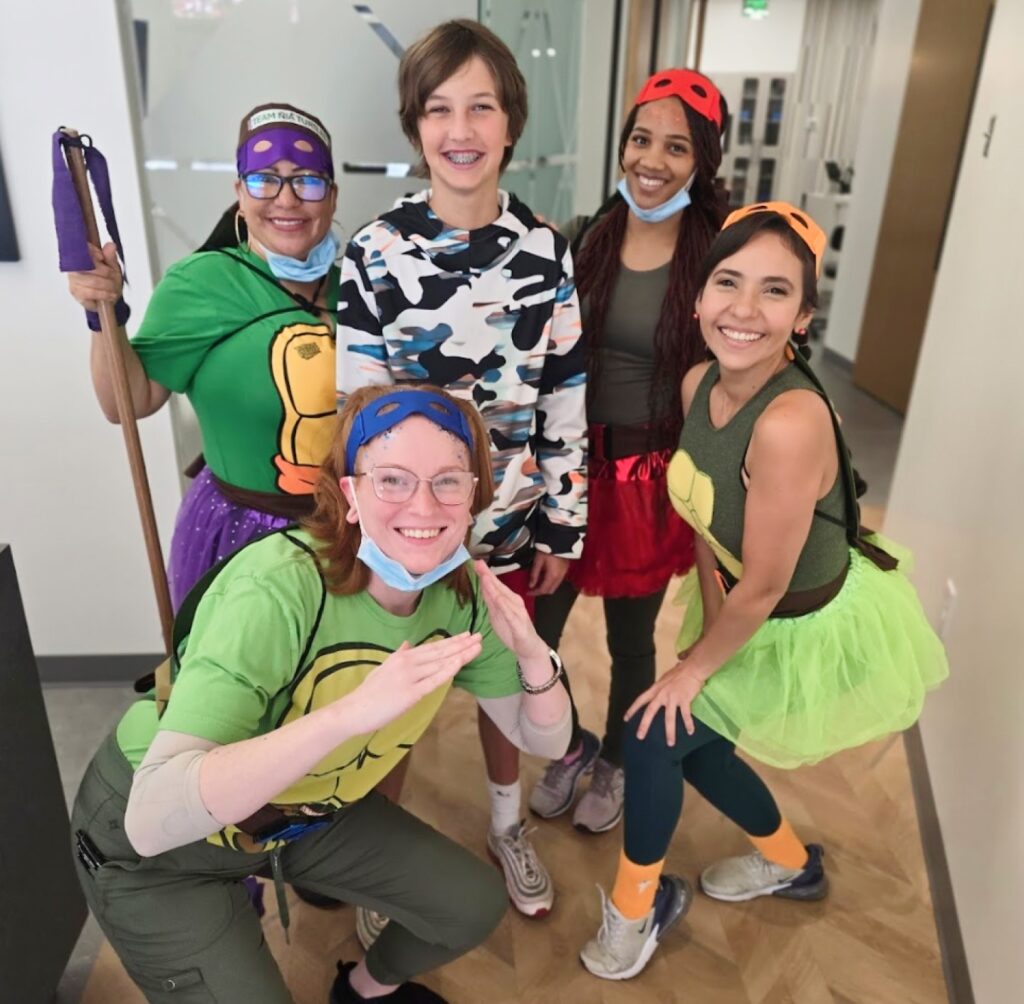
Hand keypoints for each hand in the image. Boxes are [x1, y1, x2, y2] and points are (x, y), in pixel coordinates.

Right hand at [67, 242, 122, 310]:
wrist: (107, 297)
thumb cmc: (107, 280)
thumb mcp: (112, 266)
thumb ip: (110, 257)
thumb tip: (111, 246)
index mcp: (79, 259)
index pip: (80, 250)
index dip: (91, 252)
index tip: (102, 257)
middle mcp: (73, 269)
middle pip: (89, 267)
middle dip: (106, 272)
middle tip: (114, 276)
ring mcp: (73, 282)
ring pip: (92, 280)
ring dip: (108, 285)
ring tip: (114, 288)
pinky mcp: (76, 294)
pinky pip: (91, 293)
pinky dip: (104, 294)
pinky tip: (110, 294)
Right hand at [346, 632, 481, 732]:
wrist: (353, 709)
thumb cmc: (368, 693)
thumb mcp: (383, 668)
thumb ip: (398, 654)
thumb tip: (407, 643)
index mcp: (403, 656)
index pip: (433, 647)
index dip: (452, 641)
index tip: (467, 635)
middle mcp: (408, 662)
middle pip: (440, 652)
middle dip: (462, 644)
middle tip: (479, 636)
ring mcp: (410, 677)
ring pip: (440, 663)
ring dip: (461, 654)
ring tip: (477, 647)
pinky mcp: (411, 693)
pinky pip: (434, 680)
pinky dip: (448, 670)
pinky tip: (460, 663)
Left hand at [475, 560, 546, 661]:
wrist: (529, 647)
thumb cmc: (513, 630)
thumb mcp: (497, 614)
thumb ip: (491, 600)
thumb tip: (483, 586)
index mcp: (507, 599)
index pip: (494, 585)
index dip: (485, 574)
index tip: (476, 562)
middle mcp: (513, 602)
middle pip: (498, 587)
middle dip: (488, 576)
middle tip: (478, 563)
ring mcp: (517, 613)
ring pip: (503, 598)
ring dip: (494, 587)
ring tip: (485, 577)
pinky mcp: (519, 625)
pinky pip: (511, 615)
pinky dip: (505, 607)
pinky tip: (499, 599)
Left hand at [528, 552, 569, 595]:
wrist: (560, 539)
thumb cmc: (547, 550)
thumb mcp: (538, 561)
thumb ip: (534, 574)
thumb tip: (531, 585)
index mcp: (552, 576)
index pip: (543, 590)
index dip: (535, 593)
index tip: (528, 592)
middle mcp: (559, 577)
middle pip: (550, 590)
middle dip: (541, 592)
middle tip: (533, 589)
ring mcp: (564, 574)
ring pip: (555, 586)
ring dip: (546, 587)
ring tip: (538, 583)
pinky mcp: (565, 570)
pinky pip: (558, 581)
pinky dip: (551, 582)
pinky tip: (545, 577)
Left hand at [625, 659, 706, 745]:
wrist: (692, 668)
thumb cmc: (679, 672)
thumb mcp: (664, 679)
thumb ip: (659, 689)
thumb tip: (656, 696)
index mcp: (655, 689)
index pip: (640, 700)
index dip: (633, 709)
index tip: (626, 719)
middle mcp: (661, 694)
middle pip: (650, 711)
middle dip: (644, 724)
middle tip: (640, 736)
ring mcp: (672, 697)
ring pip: (669, 717)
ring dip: (669, 732)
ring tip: (670, 743)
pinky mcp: (684, 699)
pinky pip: (685, 714)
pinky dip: (688, 724)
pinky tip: (690, 732)